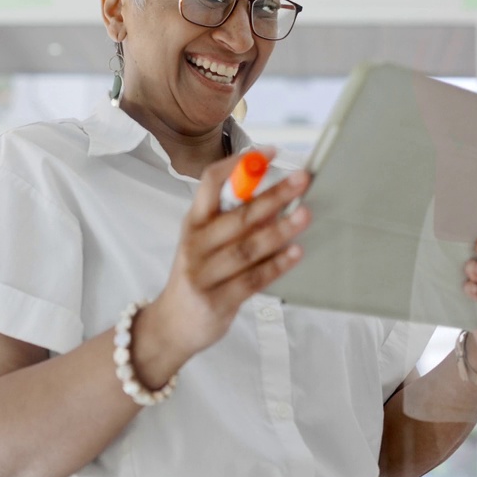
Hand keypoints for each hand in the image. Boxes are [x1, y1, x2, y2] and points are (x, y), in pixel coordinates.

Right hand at [150, 147, 311, 357]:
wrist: (171, 325)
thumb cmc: (197, 276)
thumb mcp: (206, 243)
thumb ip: (235, 223)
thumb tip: (276, 200)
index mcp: (193, 222)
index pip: (211, 182)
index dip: (241, 164)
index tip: (270, 152)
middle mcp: (195, 244)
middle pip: (238, 215)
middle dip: (272, 195)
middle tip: (301, 180)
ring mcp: (203, 274)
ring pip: (247, 247)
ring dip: (279, 229)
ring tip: (305, 215)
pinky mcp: (216, 300)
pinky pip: (252, 279)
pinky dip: (276, 265)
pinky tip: (295, 253)